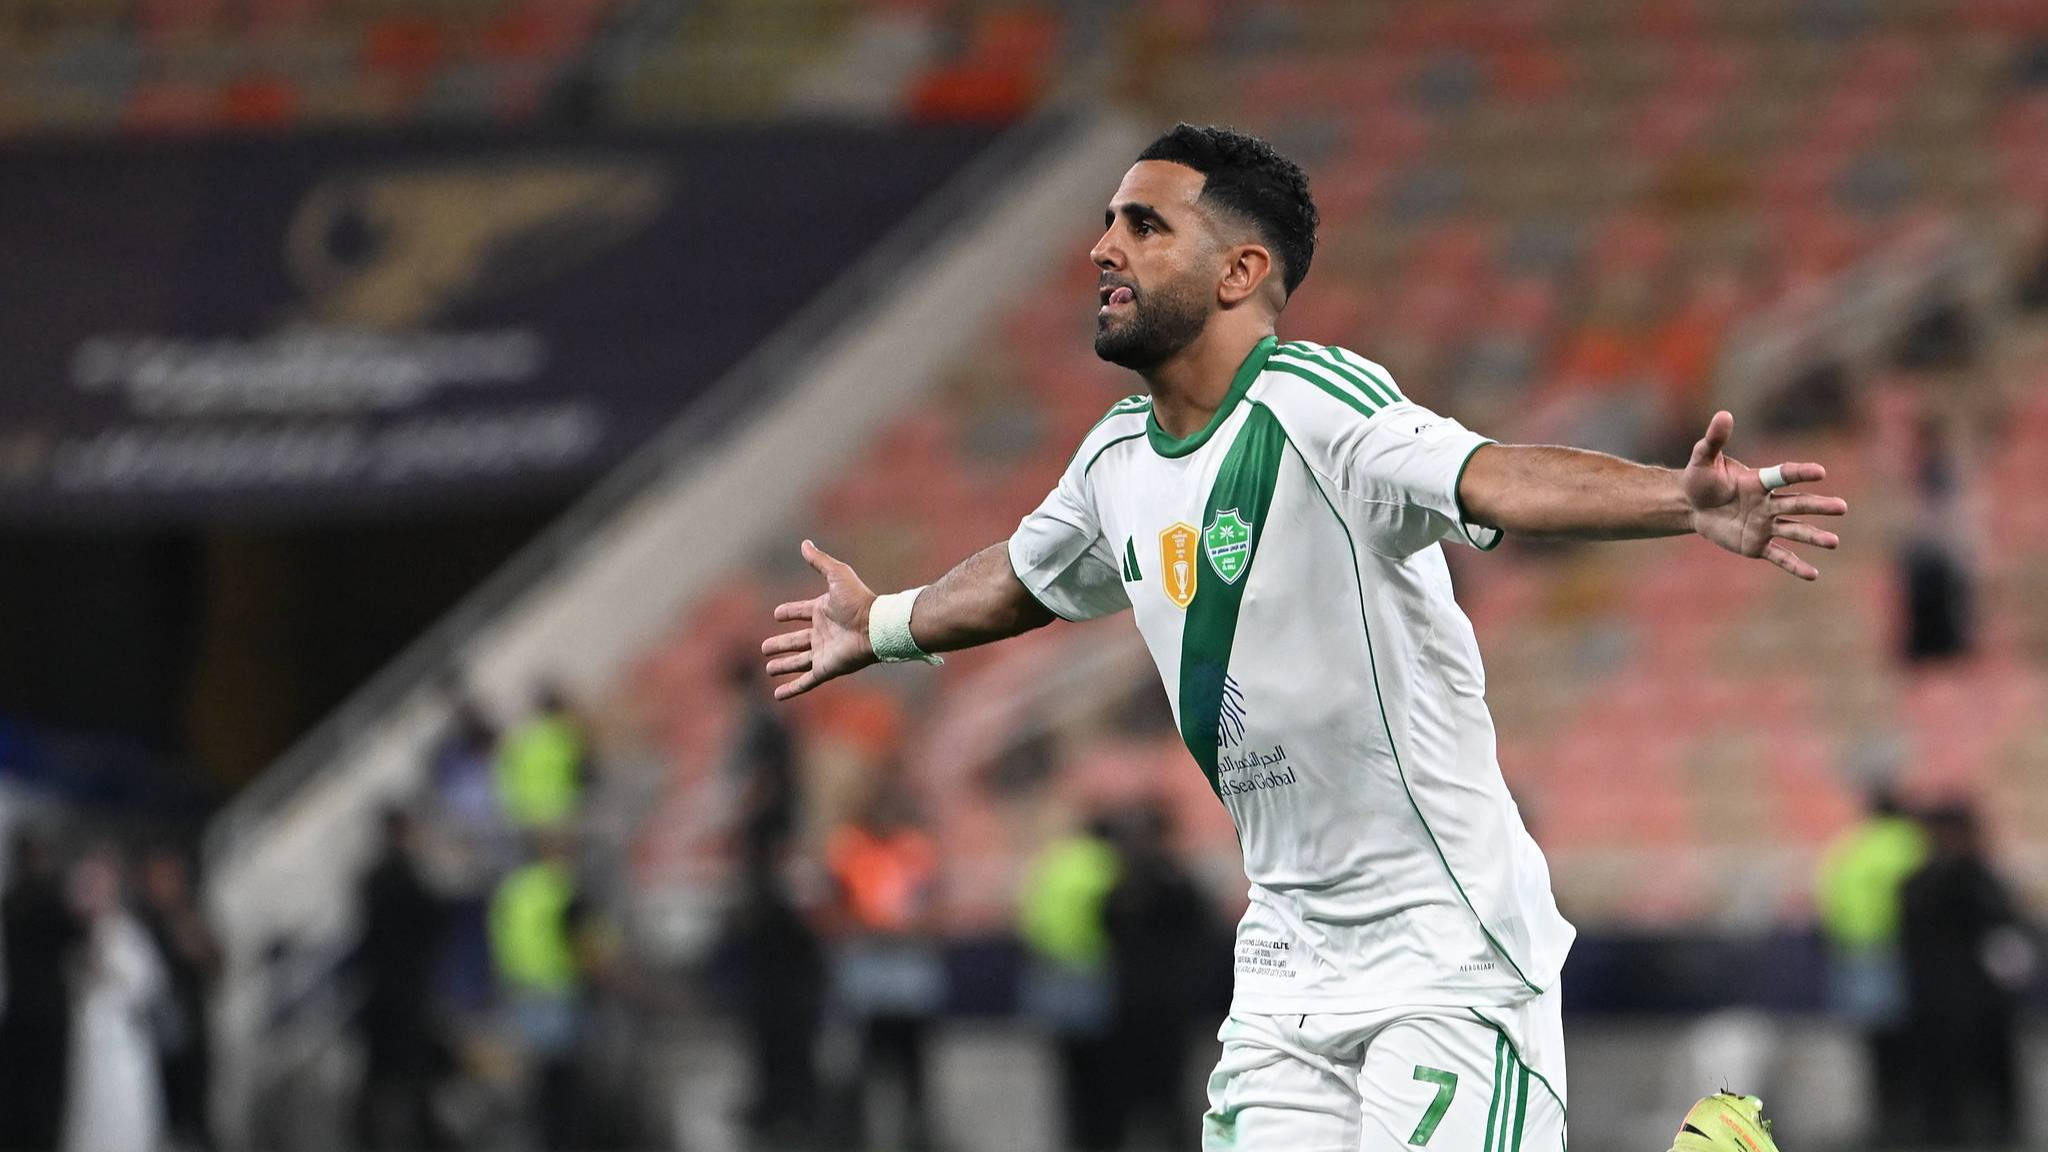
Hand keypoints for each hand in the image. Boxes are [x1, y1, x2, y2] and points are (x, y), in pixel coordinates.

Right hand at [761, 540, 877, 699]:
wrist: (875, 626)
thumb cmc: (858, 600)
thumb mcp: (836, 574)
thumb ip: (819, 561)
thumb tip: (804, 543)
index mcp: (823, 611)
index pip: (801, 611)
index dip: (789, 612)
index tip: (777, 614)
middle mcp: (822, 633)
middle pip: (796, 640)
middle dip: (780, 644)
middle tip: (764, 648)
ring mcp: (823, 652)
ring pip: (798, 661)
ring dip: (783, 666)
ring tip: (768, 669)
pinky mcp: (825, 669)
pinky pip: (805, 682)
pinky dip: (791, 689)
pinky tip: (778, 695)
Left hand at [1683, 411, 1847, 579]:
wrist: (1691, 506)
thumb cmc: (1700, 479)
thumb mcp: (1702, 459)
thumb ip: (1713, 440)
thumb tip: (1723, 414)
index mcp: (1759, 482)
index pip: (1784, 476)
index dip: (1801, 473)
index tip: (1820, 472)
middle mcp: (1768, 503)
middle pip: (1797, 504)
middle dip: (1819, 506)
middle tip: (1842, 507)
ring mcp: (1765, 525)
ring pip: (1794, 530)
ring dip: (1813, 536)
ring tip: (1834, 542)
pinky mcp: (1756, 545)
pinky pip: (1779, 556)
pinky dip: (1795, 565)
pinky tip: (1813, 574)